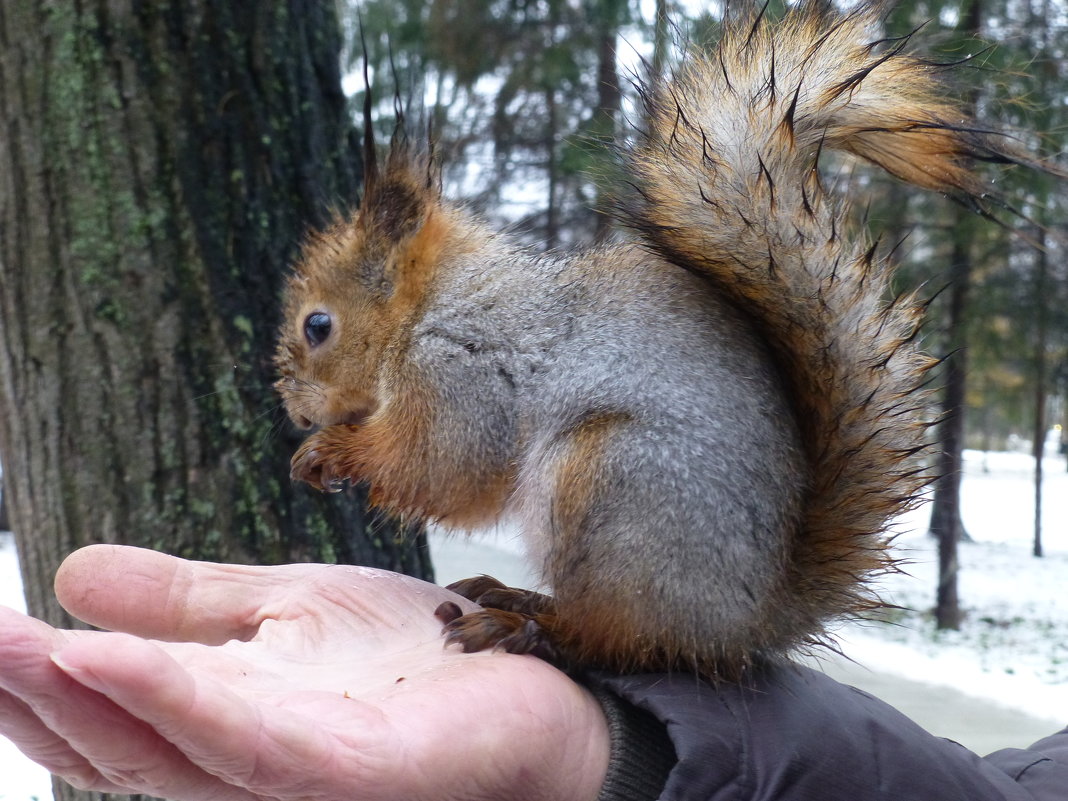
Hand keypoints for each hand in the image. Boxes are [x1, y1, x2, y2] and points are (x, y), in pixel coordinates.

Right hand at [0, 545, 608, 800]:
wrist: (523, 676)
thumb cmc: (410, 658)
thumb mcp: (282, 608)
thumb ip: (186, 606)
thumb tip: (73, 572)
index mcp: (225, 721)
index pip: (112, 713)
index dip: (40, 682)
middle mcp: (247, 763)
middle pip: (121, 744)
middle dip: (39, 695)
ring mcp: (298, 775)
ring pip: (166, 752)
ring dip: (82, 701)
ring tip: (13, 651)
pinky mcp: (353, 771)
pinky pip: (250, 747)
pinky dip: (174, 705)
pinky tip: (111, 663)